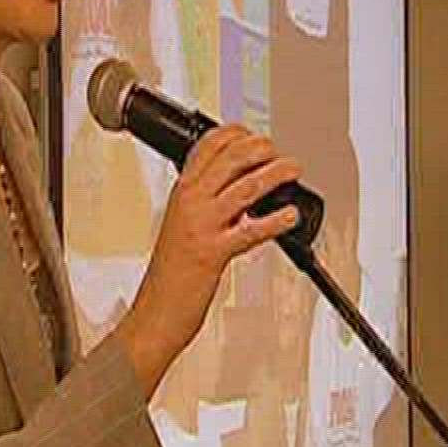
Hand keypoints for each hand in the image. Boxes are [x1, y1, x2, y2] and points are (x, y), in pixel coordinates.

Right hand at [118, 125, 300, 396]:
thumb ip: (207, 203)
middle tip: (280, 153)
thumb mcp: (182, 224)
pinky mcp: (213, 253)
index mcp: (182, 192)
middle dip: (262, 149)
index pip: (207, 146)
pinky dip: (275, 220)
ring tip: (293, 170)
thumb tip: (240, 189)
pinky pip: (250, 231)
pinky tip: (290, 216)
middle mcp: (190, 203)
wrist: (154, 312)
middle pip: (230, 158)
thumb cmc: (170, 273)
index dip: (236, 134)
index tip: (256, 137)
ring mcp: (200, 226)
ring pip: (245, 188)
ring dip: (275, 174)